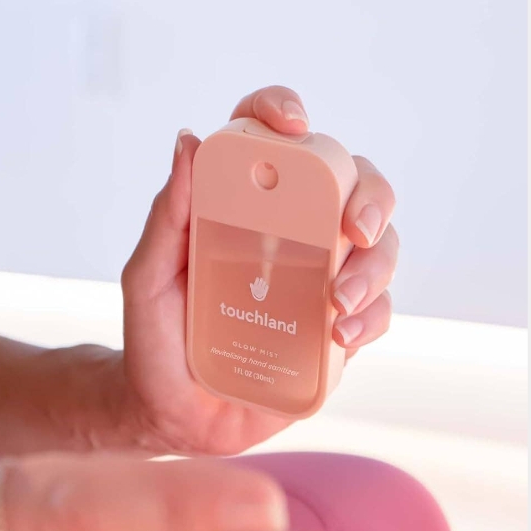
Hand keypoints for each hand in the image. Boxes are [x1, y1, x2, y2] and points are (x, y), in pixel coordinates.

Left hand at [120, 85, 398, 455]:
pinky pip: (379, 310)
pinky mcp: (342, 329)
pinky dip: (371, 317)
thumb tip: (189, 142)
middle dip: (371, 199)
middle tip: (354, 231)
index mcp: (248, 207)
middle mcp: (297, 233)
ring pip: (382, 248)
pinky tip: (341, 334)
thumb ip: (168, 217)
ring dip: (375, 267)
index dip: (284, 114)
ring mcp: (325, 280)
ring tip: (339, 303)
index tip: (293, 125)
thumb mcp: (149, 278)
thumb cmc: (155, 341)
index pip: (275, 142)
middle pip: (356, 187)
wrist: (175, 417)